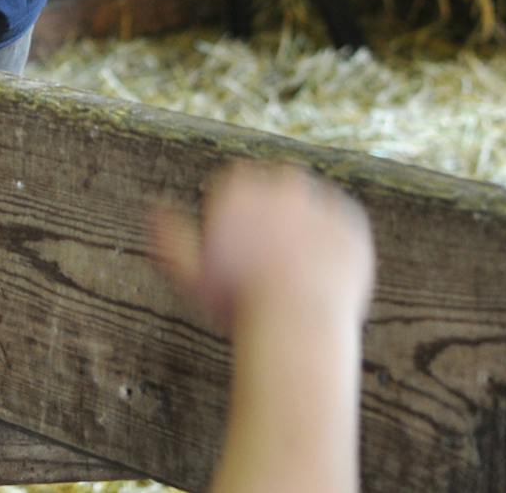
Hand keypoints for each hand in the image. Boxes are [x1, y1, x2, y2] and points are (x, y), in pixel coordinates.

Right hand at [148, 163, 374, 334]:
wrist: (299, 324)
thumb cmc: (239, 304)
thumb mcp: (191, 274)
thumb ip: (169, 238)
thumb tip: (153, 209)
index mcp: (237, 185)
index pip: (236, 185)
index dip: (236, 218)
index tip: (242, 249)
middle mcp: (279, 181)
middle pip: (273, 186)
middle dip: (271, 212)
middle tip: (271, 257)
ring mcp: (319, 199)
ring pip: (309, 201)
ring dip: (303, 220)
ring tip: (297, 263)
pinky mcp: (351, 221)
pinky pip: (341, 221)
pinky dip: (332, 238)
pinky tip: (321, 267)